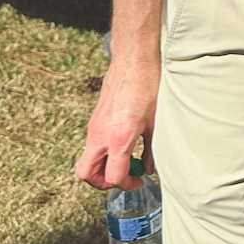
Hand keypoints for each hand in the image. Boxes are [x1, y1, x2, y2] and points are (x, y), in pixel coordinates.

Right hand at [74, 53, 159, 189]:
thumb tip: (150, 168)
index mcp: (118, 138)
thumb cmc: (148, 86)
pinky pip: (93, 144)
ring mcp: (94, 127)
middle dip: (102, 183)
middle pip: (86, 174)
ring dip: (103, 167)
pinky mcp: (95, 119)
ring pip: (87, 159)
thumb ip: (152, 149)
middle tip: (123, 177)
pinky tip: (125, 142)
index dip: (126, 184)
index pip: (113, 177)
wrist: (134, 60)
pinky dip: (104, 152)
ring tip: (127, 159)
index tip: (139, 180)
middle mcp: (100, 135)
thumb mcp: (156, 122)